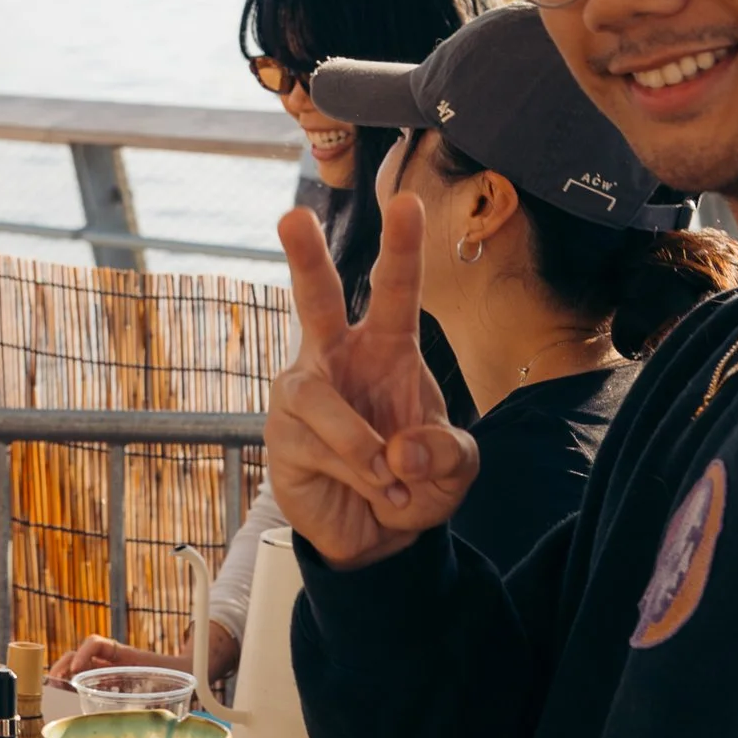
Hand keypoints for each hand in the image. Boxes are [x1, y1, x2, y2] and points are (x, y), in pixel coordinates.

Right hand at [54, 635, 188, 684]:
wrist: (183, 675)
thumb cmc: (177, 675)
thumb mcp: (172, 676)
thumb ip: (174, 682)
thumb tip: (184, 691)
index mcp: (124, 655)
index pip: (97, 643)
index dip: (83, 652)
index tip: (76, 669)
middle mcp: (112, 662)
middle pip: (79, 655)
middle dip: (64, 664)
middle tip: (54, 680)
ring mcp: (107, 673)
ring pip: (79, 670)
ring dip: (63, 677)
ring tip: (52, 690)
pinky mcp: (107, 687)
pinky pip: (86, 685)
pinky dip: (72, 690)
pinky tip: (65, 701)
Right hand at [265, 198, 477, 568]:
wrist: (378, 535)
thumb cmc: (415, 480)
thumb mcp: (454, 469)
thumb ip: (446, 453)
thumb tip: (400, 449)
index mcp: (386, 349)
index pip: (393, 290)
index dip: (401, 247)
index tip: (405, 202)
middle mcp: (336, 359)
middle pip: (315, 299)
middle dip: (304, 258)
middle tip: (292, 216)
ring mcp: (303, 396)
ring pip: (318, 398)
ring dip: (362, 444)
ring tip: (392, 479)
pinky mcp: (282, 437)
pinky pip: (315, 446)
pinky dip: (356, 474)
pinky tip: (376, 493)